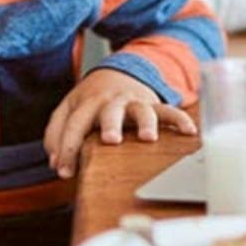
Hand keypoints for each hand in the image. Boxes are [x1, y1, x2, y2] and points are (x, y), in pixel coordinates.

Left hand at [44, 69, 195, 178]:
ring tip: (148, 137)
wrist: (118, 73)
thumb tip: (56, 162)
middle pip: (109, 112)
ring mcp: (135, 102)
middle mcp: (112, 101)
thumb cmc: (91, 101)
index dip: (68, 148)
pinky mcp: (153, 104)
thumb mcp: (68, 110)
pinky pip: (169, 110)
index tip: (65, 172)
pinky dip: (180, 119)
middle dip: (111, 124)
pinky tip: (189, 131)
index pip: (74, 125)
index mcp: (87, 103)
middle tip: (111, 140)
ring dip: (146, 122)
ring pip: (142, 110)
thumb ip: (57, 133)